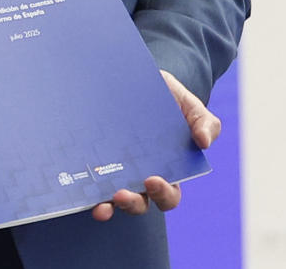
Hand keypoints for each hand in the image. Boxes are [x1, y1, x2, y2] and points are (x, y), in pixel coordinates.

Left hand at [91, 70, 220, 221]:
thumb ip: (204, 122)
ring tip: (101, 206)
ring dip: (108, 207)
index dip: (162, 193)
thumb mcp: (190, 105)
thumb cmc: (169, 98)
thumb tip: (205, 143)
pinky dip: (87, 191)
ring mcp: (118, 171)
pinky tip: (80, 188)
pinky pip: (91, 182)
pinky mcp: (97, 161)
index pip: (168, 194)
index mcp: (168, 170)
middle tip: (122, 194)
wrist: (137, 79)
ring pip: (114, 199)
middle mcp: (141, 177)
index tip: (152, 179)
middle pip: (140, 203)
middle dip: (132, 204)